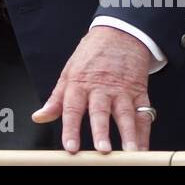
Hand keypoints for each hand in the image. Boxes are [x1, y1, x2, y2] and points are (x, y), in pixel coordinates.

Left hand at [31, 25, 152, 152]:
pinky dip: (144, 133)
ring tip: (130, 151)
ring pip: (126, 113)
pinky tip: (142, 148)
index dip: (71, 128)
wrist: (119, 33)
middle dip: (101, 131)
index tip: (70, 146)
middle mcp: (101, 88)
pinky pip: (143, 113)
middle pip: (100, 111)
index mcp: (80, 83)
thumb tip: (39, 117)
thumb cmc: (91, 55)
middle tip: (102, 149)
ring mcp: (122, 90)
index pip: (72, 108)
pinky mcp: (139, 91)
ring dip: (129, 134)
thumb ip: (55, 99)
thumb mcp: (68, 73)